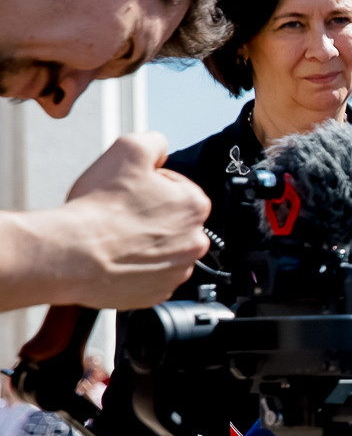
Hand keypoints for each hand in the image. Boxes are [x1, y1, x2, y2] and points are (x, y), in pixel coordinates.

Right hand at [51, 133, 210, 307]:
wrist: (72, 254)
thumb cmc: (98, 209)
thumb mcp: (128, 149)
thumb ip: (154, 141)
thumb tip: (161, 146)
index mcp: (195, 206)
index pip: (177, 187)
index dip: (149, 185)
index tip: (130, 191)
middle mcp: (195, 241)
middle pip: (172, 220)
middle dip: (149, 215)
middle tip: (119, 214)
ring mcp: (177, 271)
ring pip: (162, 249)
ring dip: (143, 242)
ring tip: (115, 236)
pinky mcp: (157, 293)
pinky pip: (150, 275)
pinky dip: (135, 267)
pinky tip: (116, 257)